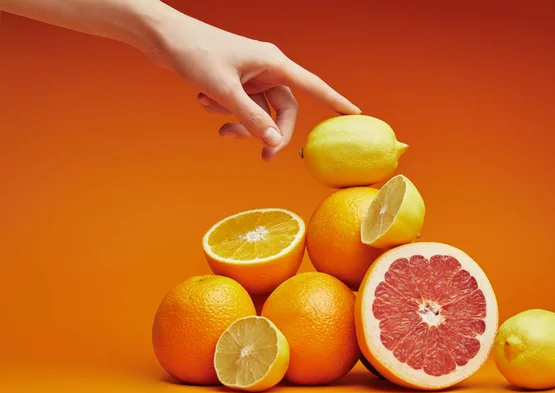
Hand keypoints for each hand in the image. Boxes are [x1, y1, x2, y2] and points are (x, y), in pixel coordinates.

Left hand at [151, 13, 360, 160]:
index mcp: (273, 62)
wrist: (163, 38)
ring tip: (215, 120)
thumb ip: (251, 119)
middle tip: (263, 158)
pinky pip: (241, 106)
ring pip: (259, 111)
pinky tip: (203, 100)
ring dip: (240, 122)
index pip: (313, 85)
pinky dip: (225, 110)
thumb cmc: (195, 53)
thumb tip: (276, 144)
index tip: (356, 113)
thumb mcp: (224, 90)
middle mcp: (267, 68)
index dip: (335, 101)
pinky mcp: (236, 81)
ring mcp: (251, 76)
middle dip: (270, 132)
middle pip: (283, 109)